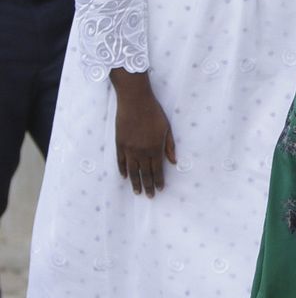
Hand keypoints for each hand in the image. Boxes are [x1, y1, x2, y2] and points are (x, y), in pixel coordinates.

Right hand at [111, 70, 176, 197]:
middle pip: (145, 173)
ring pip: (132, 170)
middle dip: (148, 186)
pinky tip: (125, 177)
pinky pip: (120, 161)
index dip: (159, 181)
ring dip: (135, 182)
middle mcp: (142, 151)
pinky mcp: (119, 143)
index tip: (159, 190)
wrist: (134, 101)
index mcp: (155, 148)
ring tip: (137, 192)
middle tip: (149, 196)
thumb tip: (173, 162)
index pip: (157, 170)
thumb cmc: (154, 113)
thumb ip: (169, 146)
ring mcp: (129, 148)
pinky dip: (122, 170)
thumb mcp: (167, 128)